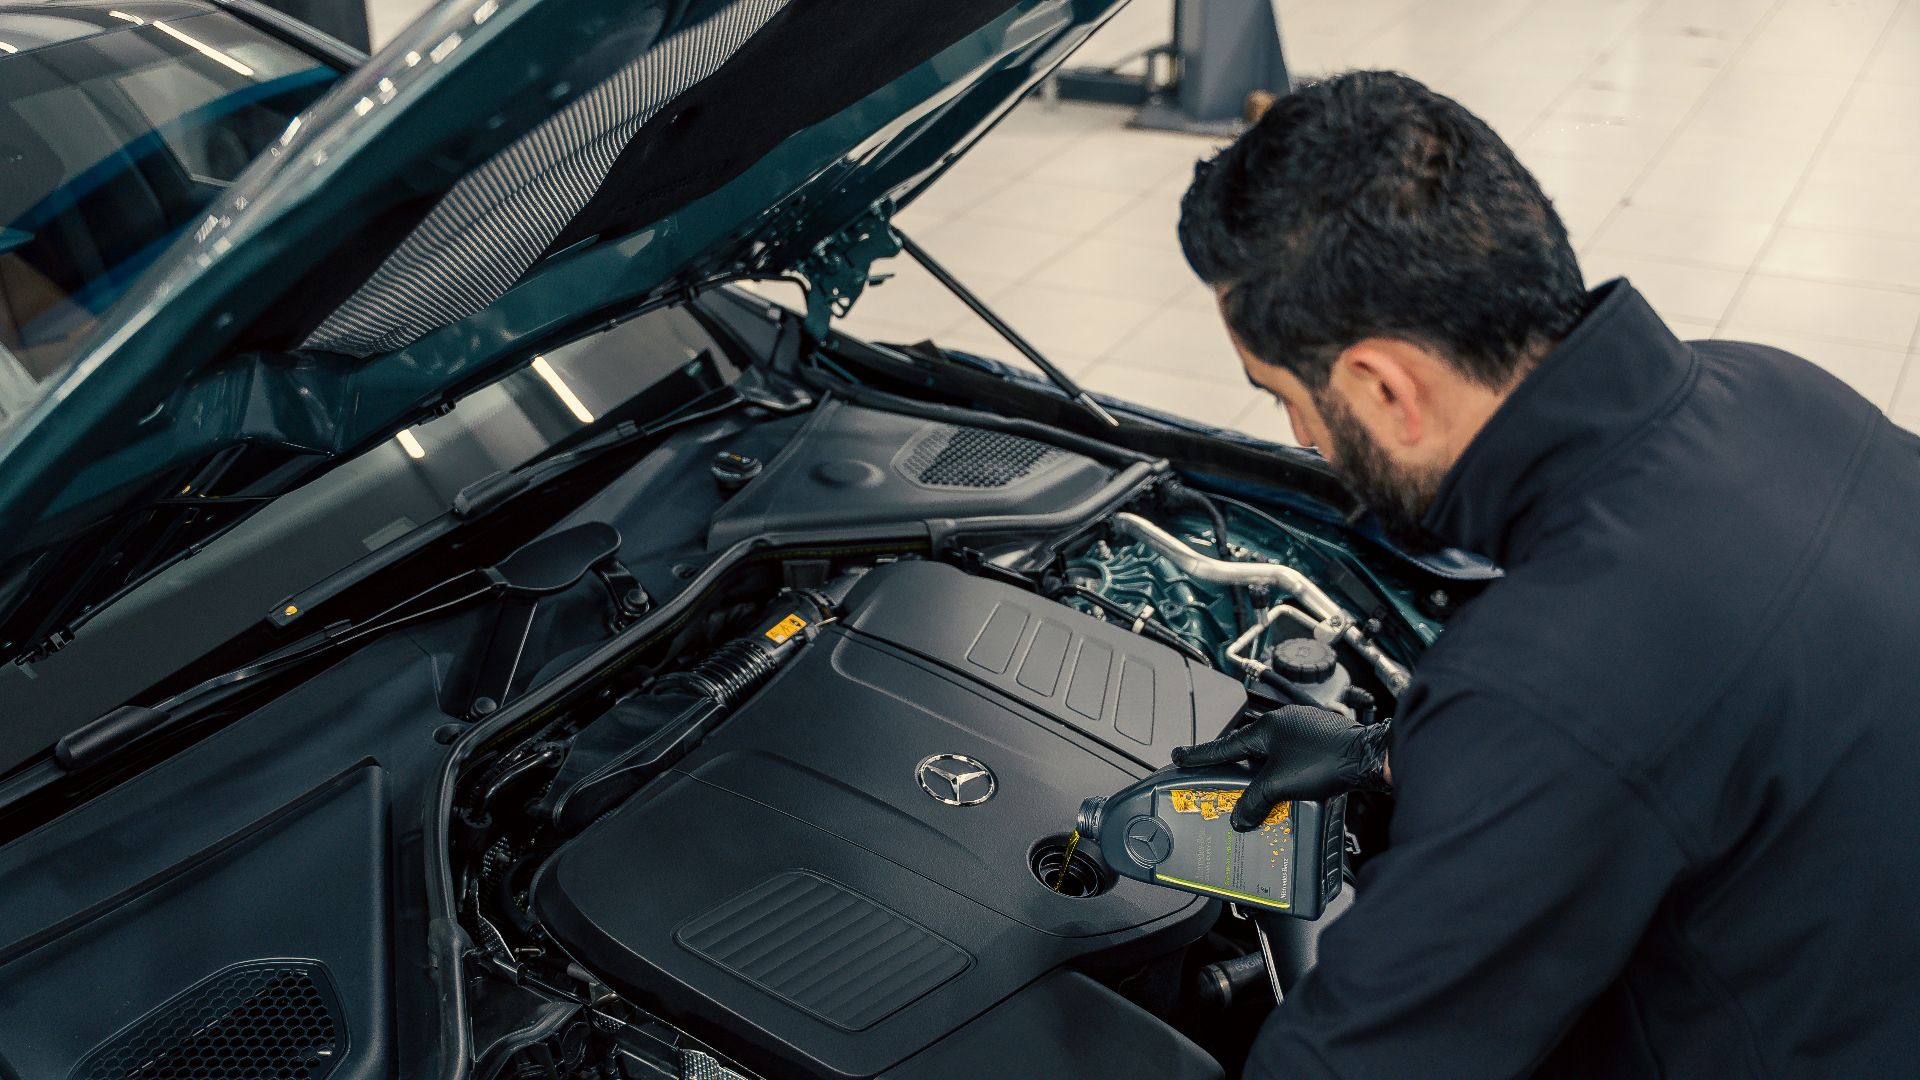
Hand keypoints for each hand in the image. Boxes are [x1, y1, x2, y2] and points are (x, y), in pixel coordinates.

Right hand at [1171, 705, 1391, 830]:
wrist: (1369, 758)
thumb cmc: (1328, 761)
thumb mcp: (1281, 785)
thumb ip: (1254, 801)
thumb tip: (1240, 817)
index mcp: (1268, 728)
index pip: (1224, 745)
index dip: (1200, 754)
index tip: (1180, 756)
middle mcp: (1284, 724)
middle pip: (1248, 747)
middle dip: (1232, 764)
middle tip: (1213, 774)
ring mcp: (1304, 729)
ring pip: (1271, 753)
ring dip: (1259, 772)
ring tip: (1249, 788)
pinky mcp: (1320, 740)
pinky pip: (1289, 756)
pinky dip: (1280, 772)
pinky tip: (1283, 787)